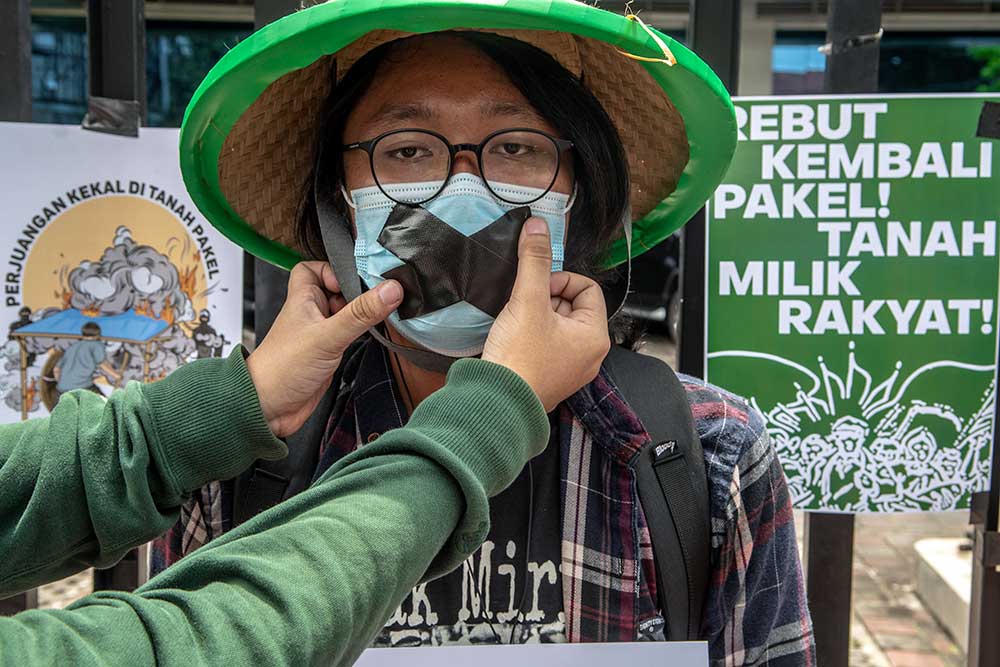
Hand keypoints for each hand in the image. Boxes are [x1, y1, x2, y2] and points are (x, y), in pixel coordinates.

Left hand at [247, 262, 402, 436]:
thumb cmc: (281, 369)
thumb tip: (390, 290)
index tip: (355, 278)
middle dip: (356, 292)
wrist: (269, 407)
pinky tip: (369, 337)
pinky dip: (360, 333)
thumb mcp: (327, 336)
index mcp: (302, 299)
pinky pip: (348, 334)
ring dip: (360, 314)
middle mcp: (311, 314)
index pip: (315, 267)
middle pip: (336, 289)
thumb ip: (361, 312)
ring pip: (344, 312)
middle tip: (375, 298)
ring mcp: (320, 333)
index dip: (334, 268)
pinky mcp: (328, 353)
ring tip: (374, 317)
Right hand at [482, 218, 609, 411]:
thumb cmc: (519, 358)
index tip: (538, 288)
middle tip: (525, 307)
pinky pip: (547, 344)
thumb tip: (538, 227)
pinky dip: (532, 336)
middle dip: (546, 299)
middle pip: (573, 306)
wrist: (497, 403)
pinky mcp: (550, 377)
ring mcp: (570, 369)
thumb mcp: (528, 301)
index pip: (588, 288)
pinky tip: (515, 339)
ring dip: (537, 316)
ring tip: (518, 324)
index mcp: (595, 337)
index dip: (560, 281)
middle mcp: (589, 355)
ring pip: (557, 325)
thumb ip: (534, 261)